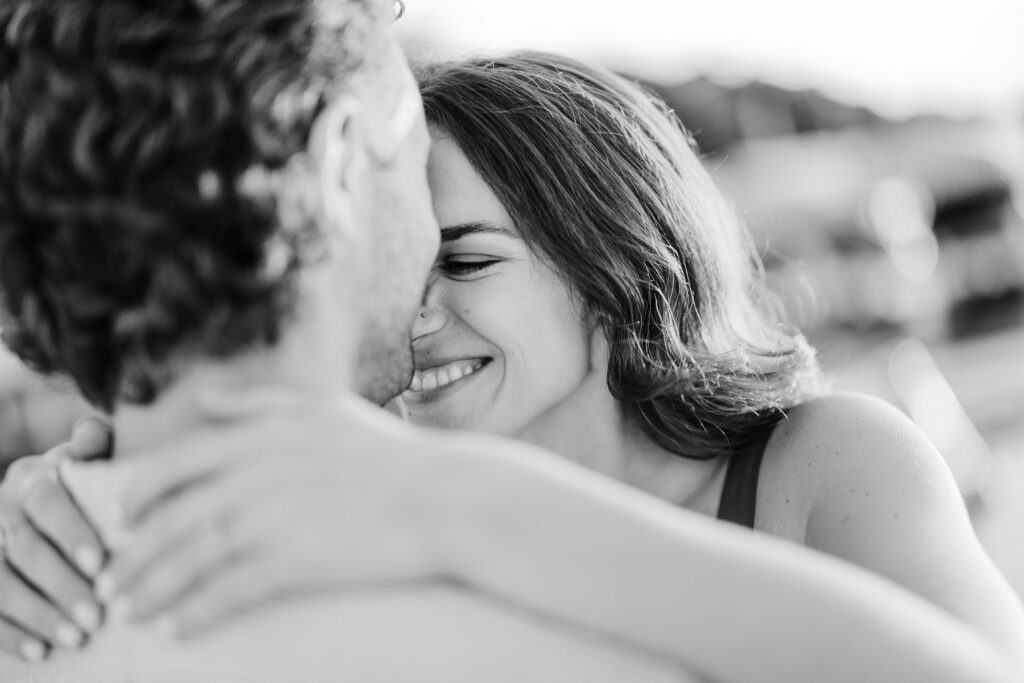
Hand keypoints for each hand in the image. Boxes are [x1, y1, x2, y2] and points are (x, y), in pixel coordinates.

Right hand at [0, 417, 110, 661]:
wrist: (29, 505)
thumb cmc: (75, 487)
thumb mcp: (83, 464)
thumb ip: (94, 449)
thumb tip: (95, 433)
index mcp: (32, 478)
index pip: (45, 501)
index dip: (70, 532)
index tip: (100, 563)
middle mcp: (0, 508)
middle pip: (25, 549)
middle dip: (62, 585)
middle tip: (97, 616)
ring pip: (1, 581)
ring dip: (38, 614)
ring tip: (76, 639)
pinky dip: (9, 634)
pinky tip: (39, 652)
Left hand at [96, 394, 456, 637]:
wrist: (445, 497)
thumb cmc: (389, 454)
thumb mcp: (323, 411)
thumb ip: (258, 403)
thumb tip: (204, 397)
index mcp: (262, 434)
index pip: (176, 463)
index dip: (139, 496)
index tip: (123, 522)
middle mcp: (259, 471)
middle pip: (174, 518)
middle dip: (135, 555)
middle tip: (113, 581)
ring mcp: (276, 516)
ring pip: (192, 558)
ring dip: (156, 589)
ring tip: (133, 610)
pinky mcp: (296, 558)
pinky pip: (229, 590)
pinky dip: (196, 611)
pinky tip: (179, 628)